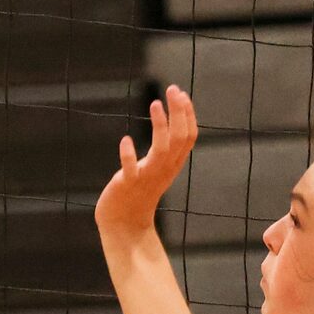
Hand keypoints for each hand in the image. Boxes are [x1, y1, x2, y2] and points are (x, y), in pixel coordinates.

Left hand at [95, 86, 198, 240]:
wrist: (125, 224)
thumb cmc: (140, 192)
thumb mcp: (158, 168)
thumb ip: (166, 149)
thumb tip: (172, 121)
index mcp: (172, 164)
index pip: (188, 137)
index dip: (187, 115)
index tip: (181, 93)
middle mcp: (164, 169)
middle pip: (179, 139)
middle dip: (178, 112)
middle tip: (172, 89)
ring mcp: (147, 177)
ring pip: (161, 150)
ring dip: (160, 126)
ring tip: (155, 104)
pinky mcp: (127, 185)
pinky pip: (131, 170)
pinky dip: (129, 155)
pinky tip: (125, 140)